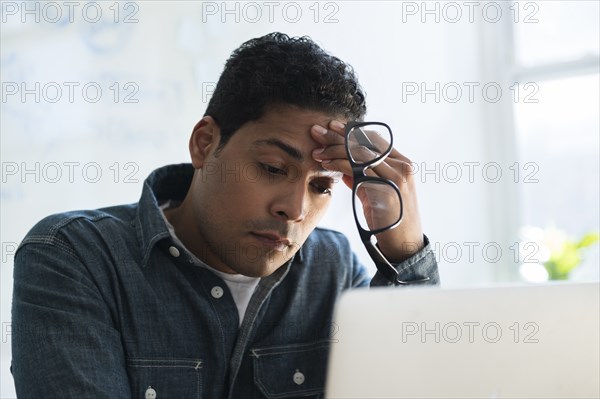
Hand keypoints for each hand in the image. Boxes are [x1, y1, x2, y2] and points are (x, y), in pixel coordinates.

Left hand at [311, 120, 423, 261]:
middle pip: (365, 142)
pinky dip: (339, 164)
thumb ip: (362, 178)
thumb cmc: (389, 219)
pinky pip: (358, 170)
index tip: (332, 126)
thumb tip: (344, 169)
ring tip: (317, 151)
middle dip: (338, 135)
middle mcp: (401, 166)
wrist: (403, 244)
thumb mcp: (375, 193)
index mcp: (402, 163)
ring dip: (334, 150)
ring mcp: (395, 177)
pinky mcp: (386, 190)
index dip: (351, 131)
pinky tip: (326, 164)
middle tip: (316, 131)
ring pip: (359, 154)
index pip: (374, 139)